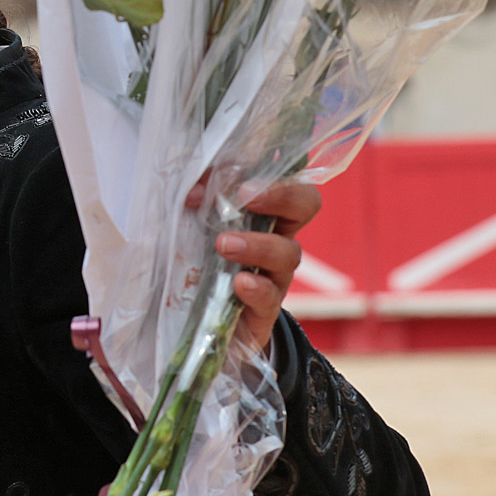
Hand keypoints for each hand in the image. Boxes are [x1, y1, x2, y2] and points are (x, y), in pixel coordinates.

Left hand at [196, 179, 320, 352]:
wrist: (191, 324)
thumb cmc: (193, 261)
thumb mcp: (189, 224)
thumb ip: (193, 199)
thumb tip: (191, 187)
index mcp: (262, 211)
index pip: (287, 177)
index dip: (277, 170)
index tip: (243, 173)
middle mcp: (276, 239)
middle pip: (305, 205)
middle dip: (282, 195)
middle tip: (244, 196)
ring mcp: (274, 276)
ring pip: (289, 253)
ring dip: (257, 244)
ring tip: (223, 244)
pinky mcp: (263, 312)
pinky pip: (271, 297)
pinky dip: (257, 287)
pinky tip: (239, 282)